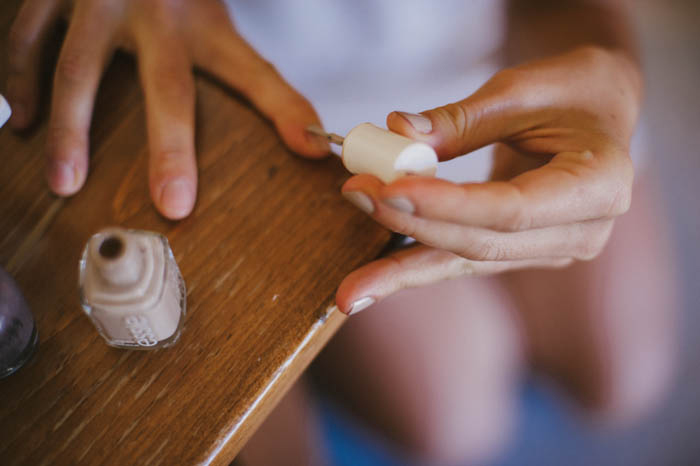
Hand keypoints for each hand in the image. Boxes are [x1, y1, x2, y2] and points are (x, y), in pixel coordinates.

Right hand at [6, 0, 328, 218]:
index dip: (282, 116)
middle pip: (168, 86)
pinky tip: (22, 120)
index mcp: (207, 26)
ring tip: (65, 183)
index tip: (306, 152)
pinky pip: (27, 38)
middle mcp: (159, 13)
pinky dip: (19, 79)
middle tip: (173, 204)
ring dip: (71, 128)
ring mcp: (100, 0)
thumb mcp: (222, 33)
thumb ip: (267, 89)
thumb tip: (316, 146)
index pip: (253, 76)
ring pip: (79, 66)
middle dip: (171, 147)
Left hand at [337, 46, 641, 314]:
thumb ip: (459, 120)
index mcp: (600, 184)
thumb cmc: (569, 90)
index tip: (390, 190)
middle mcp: (582, 231)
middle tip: (356, 199)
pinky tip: (376, 278)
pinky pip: (464, 260)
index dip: (448, 206)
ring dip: (404, 266)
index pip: (512, 209)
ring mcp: (552, 250)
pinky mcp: (522, 252)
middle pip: (483, 244)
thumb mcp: (520, 90)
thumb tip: (394, 134)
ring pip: (467, 263)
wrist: (597, 110)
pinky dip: (418, 262)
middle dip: (412, 230)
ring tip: (350, 288)